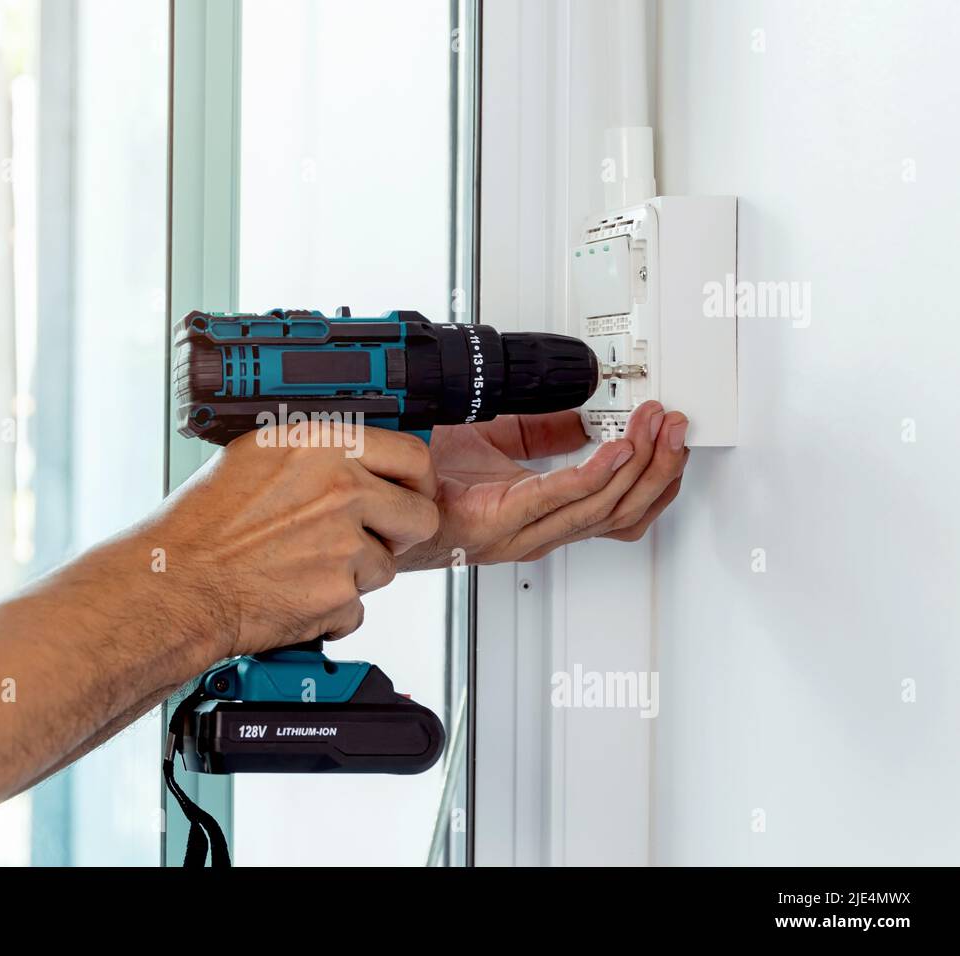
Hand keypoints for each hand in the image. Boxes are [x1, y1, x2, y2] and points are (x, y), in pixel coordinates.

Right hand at [145, 424, 439, 656]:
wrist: (177, 583)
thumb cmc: (201, 525)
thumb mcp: (256, 456)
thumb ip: (315, 453)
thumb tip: (352, 457)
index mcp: (322, 446)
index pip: (412, 455)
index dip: (416, 481)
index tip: (410, 492)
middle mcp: (340, 490)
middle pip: (419, 516)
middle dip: (399, 533)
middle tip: (370, 538)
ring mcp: (344, 544)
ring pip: (387, 566)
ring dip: (356, 573)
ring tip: (305, 566)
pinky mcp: (340, 593)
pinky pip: (359, 606)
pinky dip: (333, 608)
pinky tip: (295, 592)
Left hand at [398, 401, 688, 568]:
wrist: (374, 487)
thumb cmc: (420, 477)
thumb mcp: (496, 437)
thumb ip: (543, 429)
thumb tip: (585, 414)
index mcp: (537, 512)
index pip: (616, 508)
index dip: (653, 476)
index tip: (672, 437)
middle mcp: (533, 529)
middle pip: (621, 511)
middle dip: (660, 467)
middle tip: (677, 427)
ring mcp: (515, 531)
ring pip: (601, 508)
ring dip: (639, 466)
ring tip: (656, 428)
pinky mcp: (493, 523)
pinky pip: (558, 498)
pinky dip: (595, 473)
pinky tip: (617, 449)